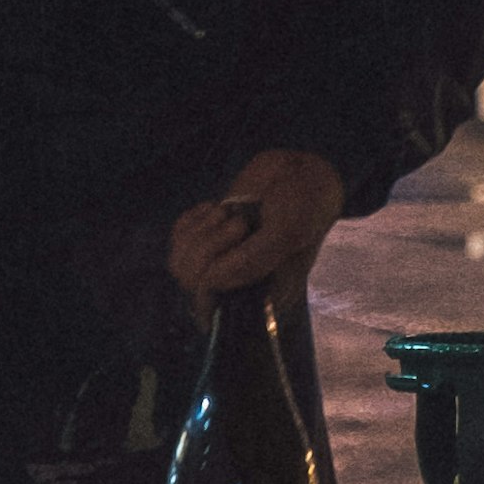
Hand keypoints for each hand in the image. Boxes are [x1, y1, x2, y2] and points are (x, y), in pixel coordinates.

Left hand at [166, 147, 345, 306]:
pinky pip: (177, 240)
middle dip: (207, 250)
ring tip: (227, 212)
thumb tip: (210, 284)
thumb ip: (252, 260)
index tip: (228, 252)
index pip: (216, 313)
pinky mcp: (208, 238)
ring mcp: (222, 262)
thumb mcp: (287, 231)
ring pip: (180, 263)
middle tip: (239, 221)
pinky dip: (190, 220)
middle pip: (193, 284)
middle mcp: (240, 285)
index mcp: (264, 297)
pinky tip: (214, 207)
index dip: (208, 286)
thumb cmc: (306, 203)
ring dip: (199, 232)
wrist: (302, 169)